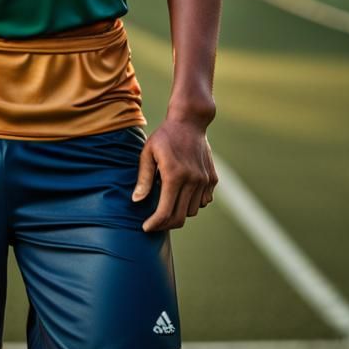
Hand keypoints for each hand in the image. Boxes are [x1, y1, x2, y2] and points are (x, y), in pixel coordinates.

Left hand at [132, 115, 218, 231]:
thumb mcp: (148, 153)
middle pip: (180, 217)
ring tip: (167, 201)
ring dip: (179, 211)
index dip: (155, 224)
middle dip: (165, 224)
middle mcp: (193, 180)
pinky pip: (203, 201)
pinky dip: (193, 202)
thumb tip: (136, 201)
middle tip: (154, 222)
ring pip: (192, 211)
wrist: (190, 121)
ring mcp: (205, 180)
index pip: (165, 212)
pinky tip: (182, 192)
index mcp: (174, 175)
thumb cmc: (164, 136)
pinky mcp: (212, 179)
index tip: (146, 227)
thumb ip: (144, 179)